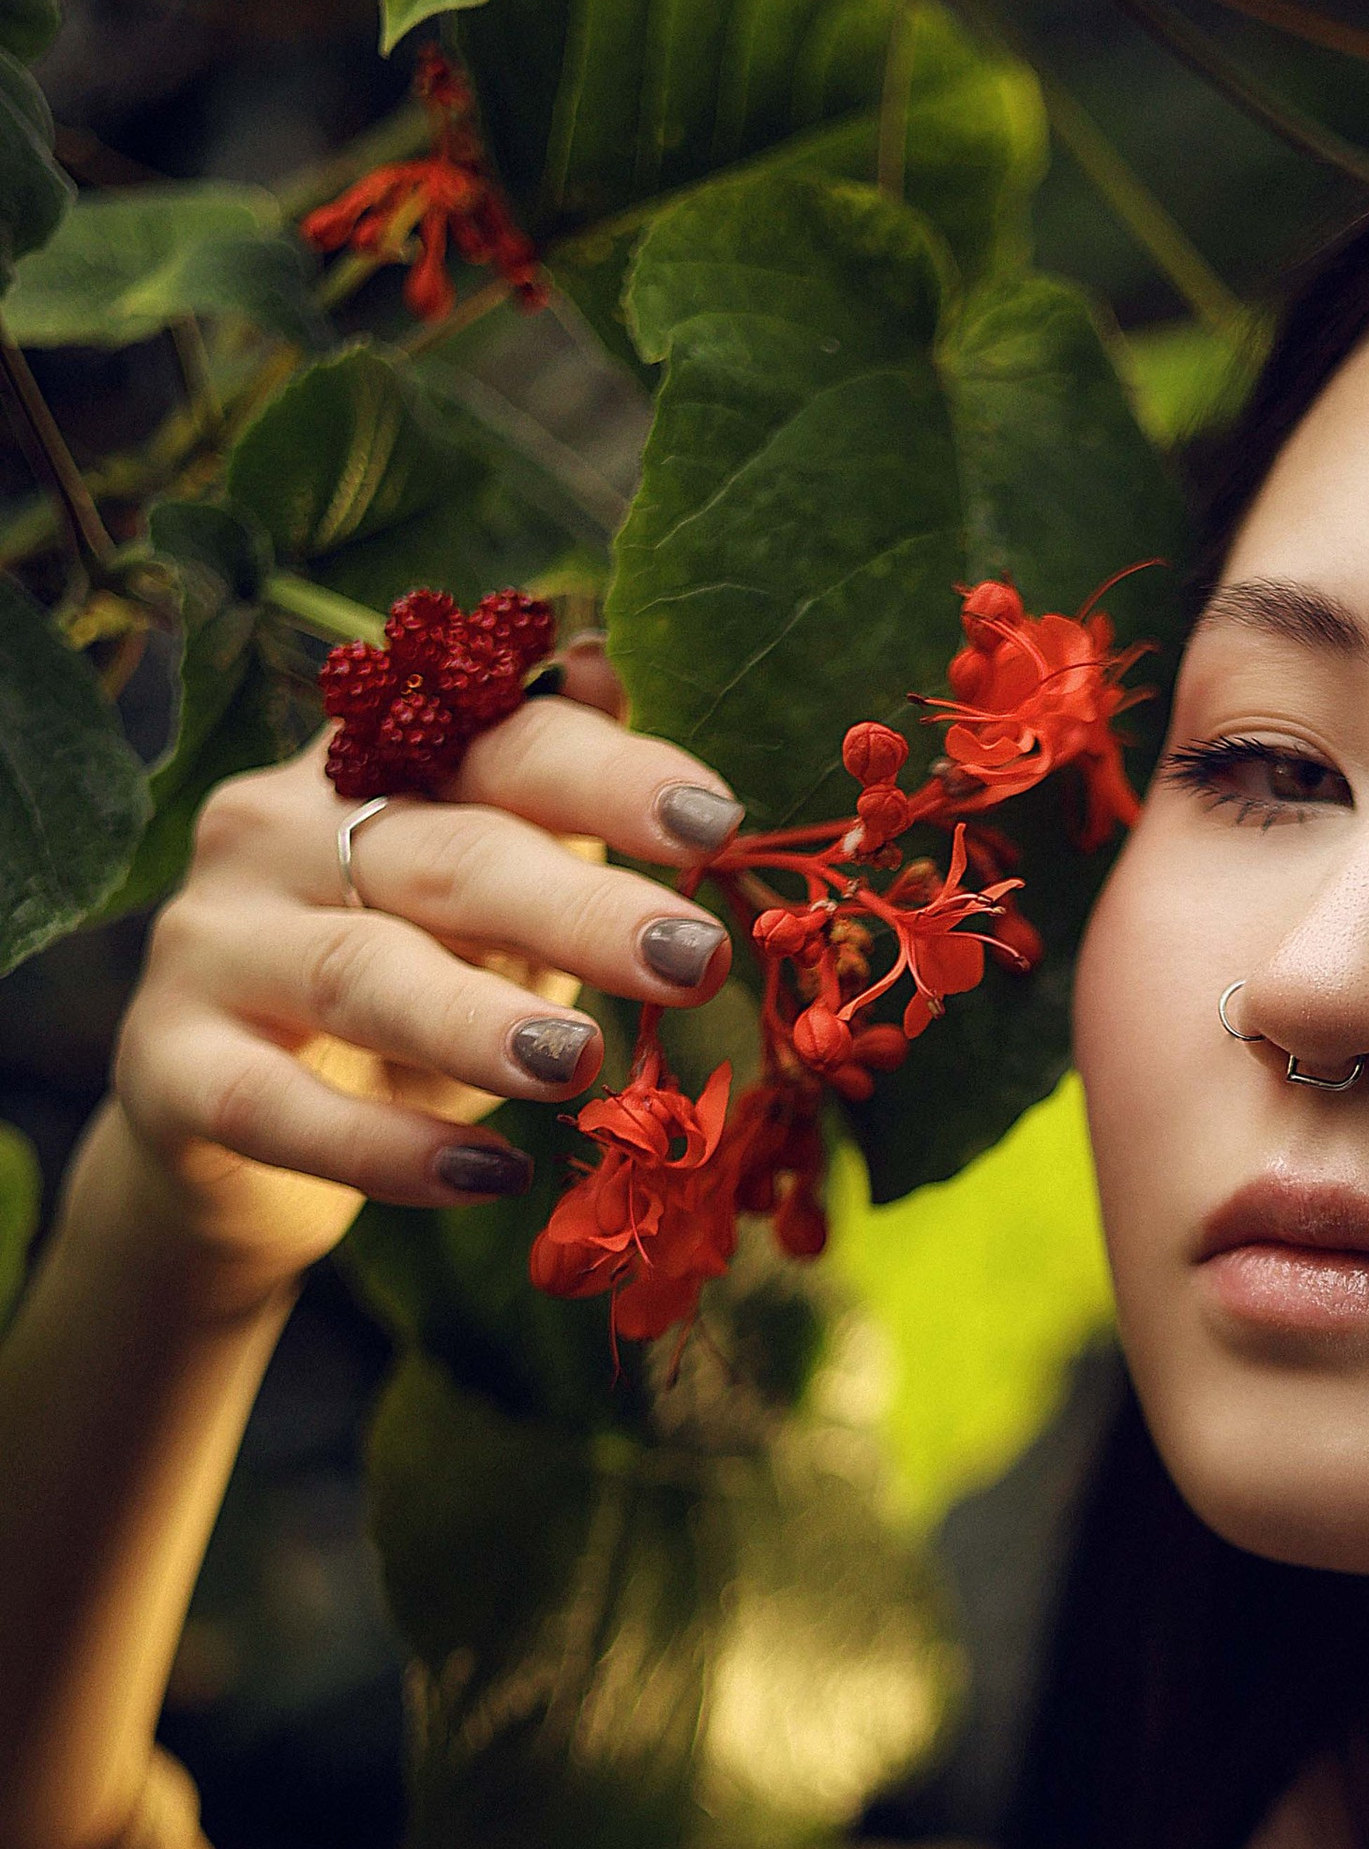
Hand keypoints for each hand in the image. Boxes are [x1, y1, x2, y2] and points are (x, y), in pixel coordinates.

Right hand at [106, 643, 744, 1305]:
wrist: (229, 1141)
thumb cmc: (401, 1000)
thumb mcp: (488, 913)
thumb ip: (548, 821)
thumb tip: (611, 673)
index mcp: (371, 771)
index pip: (497, 747)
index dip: (606, 774)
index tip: (717, 823)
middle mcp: (276, 831)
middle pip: (446, 857)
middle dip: (579, 907)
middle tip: (690, 959)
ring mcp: (214, 945)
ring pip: (360, 973)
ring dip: (476, 1021)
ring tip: (579, 1067)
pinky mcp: (171, 1065)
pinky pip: (280, 1108)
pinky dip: (387, 1147)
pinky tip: (488, 1175)